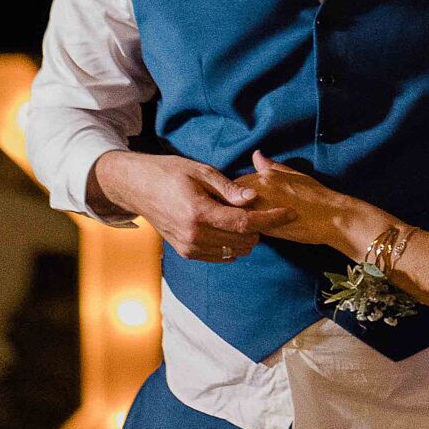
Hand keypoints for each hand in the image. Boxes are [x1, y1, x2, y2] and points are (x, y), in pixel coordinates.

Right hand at [89, 150, 295, 260]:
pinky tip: (231, 226)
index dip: (271, 219)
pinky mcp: (187, 253)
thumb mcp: (202, 172)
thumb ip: (229, 189)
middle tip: (265, 209)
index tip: (290, 212)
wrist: (138, 188)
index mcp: (199, 213)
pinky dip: (232, 244)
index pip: (245, 223)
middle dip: (260, 227)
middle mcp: (194, 235)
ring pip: (235, 252)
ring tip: (246, 216)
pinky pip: (221, 256)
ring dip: (247, 237)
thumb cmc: (170, 173)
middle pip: (243, 241)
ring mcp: (189, 248)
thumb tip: (254, 198)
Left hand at [229, 151, 368, 249]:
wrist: (333, 217)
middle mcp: (259, 188)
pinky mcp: (264, 226)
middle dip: (228, 205)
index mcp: (265, 175)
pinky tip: (247, 233)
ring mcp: (261, 207)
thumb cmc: (317, 196)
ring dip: (233, 217)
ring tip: (237, 224)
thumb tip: (256, 155)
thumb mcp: (294, 175)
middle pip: (229, 197)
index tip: (233, 201)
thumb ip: (271, 167)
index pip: (234, 182)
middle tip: (231, 214)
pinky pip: (244, 226)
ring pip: (234, 211)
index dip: (232, 193)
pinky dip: (242, 228)